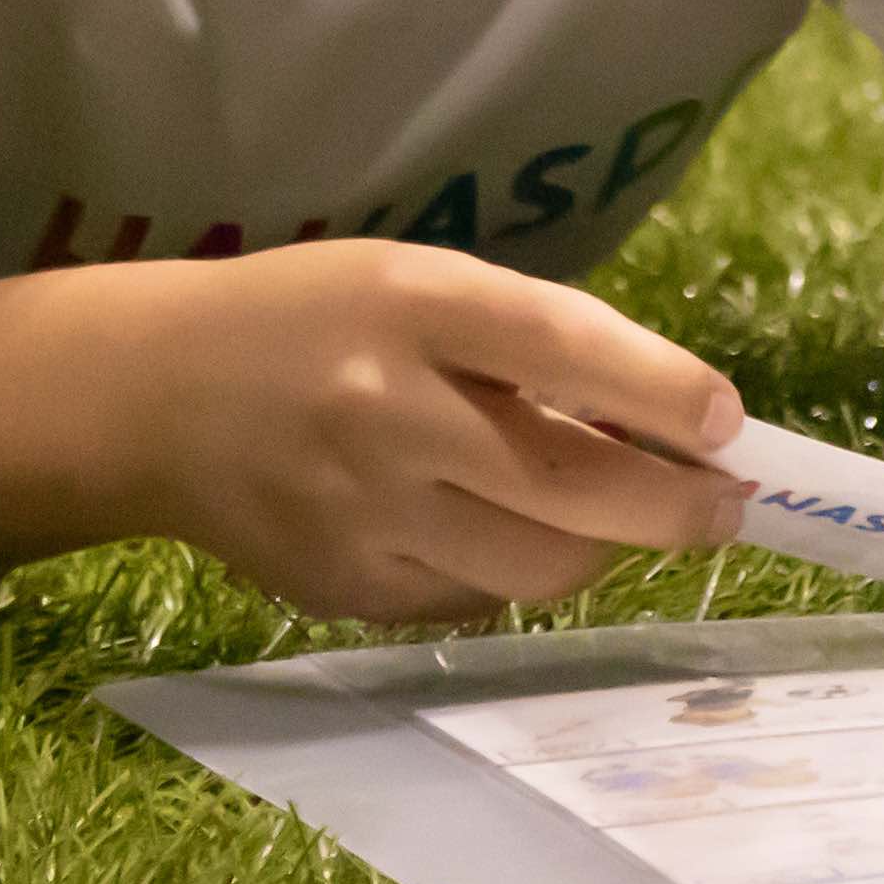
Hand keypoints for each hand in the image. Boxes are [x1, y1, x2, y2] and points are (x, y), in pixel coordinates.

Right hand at [134, 242, 751, 625]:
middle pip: (571, 488)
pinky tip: (502, 530)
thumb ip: (531, 340)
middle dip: (678, 507)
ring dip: (607, 547)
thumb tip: (673, 423)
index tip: (730, 424)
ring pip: (541, 566)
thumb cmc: (313, 319)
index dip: (665, 394)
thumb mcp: (416, 284)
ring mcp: (364, 514)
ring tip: (620, 518)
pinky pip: (478, 599)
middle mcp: (386, 411)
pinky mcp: (347, 589)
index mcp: (409, 305)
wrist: (154, 396)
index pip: (564, 348)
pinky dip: (517, 570)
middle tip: (727, 506)